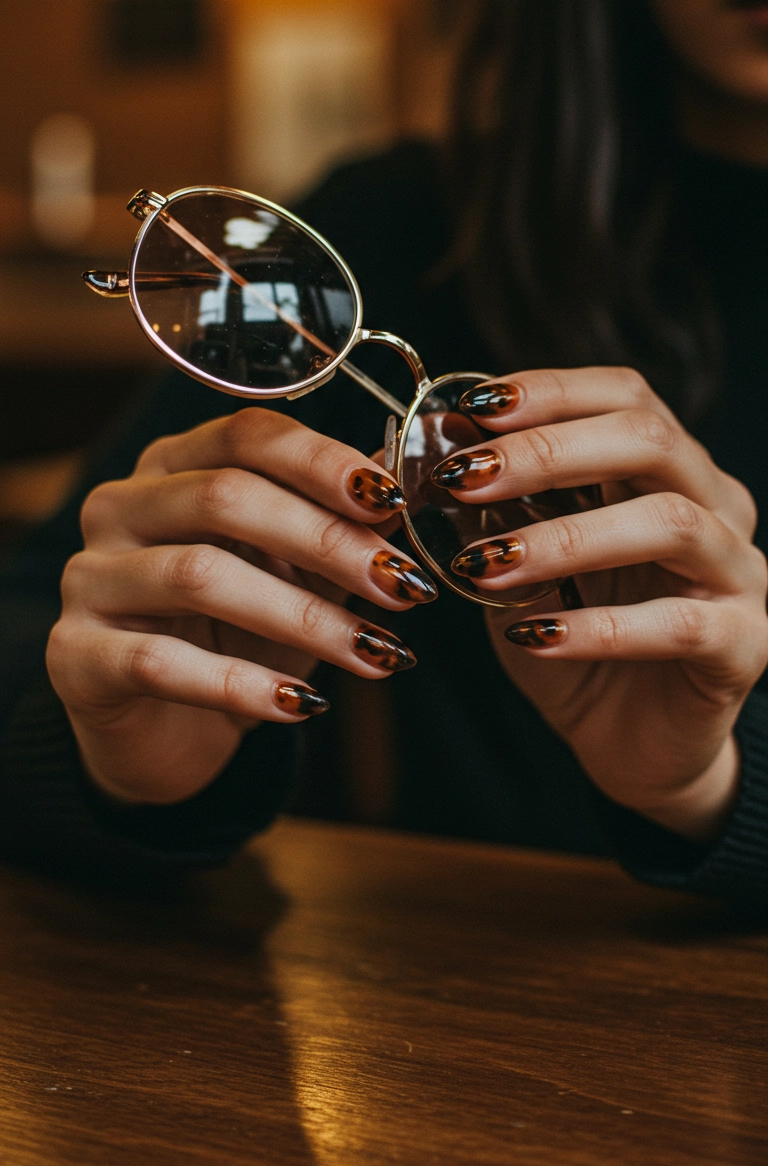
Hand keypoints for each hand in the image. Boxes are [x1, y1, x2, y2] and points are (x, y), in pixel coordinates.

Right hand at [47, 408, 435, 805]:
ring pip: (199, 575)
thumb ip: (337, 530)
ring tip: (375, 652)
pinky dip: (240, 684)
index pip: (246, 436)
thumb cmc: (234, 634)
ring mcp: (89, 578)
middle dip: (327, 540)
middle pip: (224, 497)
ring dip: (303, 617)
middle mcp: (120, 507)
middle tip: (403, 585)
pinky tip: (301, 704)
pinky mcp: (75, 654)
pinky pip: (160, 661)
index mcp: (173, 466)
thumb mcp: (295, 575)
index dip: (322, 463)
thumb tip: (403, 493)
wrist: (162, 729)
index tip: (391, 501)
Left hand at [434, 368, 767, 843]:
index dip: (551, 391)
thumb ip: (493, 511)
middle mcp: (717, 506)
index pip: (625, 396)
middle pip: (651, 441)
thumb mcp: (521, 564)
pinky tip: (534, 635)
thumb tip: (424, 454)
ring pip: (670, 524)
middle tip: (467, 477)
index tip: (473, 408)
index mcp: (670, 469)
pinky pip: (677, 624)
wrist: (633, 744)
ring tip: (486, 563)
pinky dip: (599, 627)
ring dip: (566, 538)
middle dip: (549, 452)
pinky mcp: (744, 645)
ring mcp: (740, 574)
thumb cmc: (577, 639)